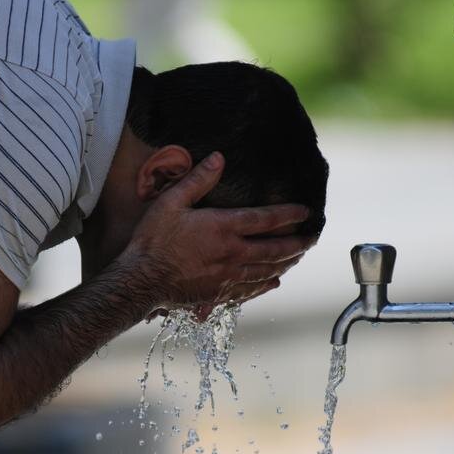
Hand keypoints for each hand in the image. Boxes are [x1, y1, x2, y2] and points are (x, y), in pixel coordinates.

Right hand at [121, 152, 313, 313]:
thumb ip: (198, 180)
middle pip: (275, 249)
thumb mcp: (171, 202)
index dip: (289, 214)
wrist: (141, 280)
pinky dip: (265, 285)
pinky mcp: (219, 294)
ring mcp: (228, 277)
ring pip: (266, 270)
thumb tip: (218, 159)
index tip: (306, 211)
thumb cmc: (153, 240)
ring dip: (286, 263)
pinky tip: (273, 282)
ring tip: (298, 258)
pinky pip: (250, 290)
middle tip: (312, 238)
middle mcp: (232, 254)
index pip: (266, 219)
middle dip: (297, 243)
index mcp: (224, 228)